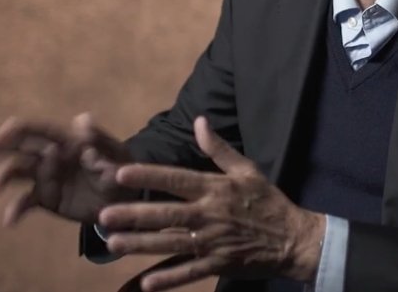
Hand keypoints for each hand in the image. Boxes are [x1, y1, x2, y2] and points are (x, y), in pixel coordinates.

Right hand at [0, 113, 136, 224]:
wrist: (127, 200)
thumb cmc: (124, 169)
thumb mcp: (119, 153)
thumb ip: (100, 139)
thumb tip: (81, 121)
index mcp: (68, 141)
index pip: (41, 130)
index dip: (22, 128)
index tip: (4, 129)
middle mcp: (52, 157)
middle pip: (22, 147)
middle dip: (1, 146)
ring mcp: (47, 177)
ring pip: (19, 173)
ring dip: (3, 177)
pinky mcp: (46, 198)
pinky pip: (26, 202)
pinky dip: (15, 210)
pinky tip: (8, 220)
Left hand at [99, 117, 325, 291]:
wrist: (293, 238)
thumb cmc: (267, 201)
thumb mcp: (247, 169)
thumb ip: (219, 148)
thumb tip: (199, 121)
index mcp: (215, 189)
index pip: (177, 179)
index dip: (149, 176)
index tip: (122, 173)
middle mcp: (210, 215)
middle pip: (166, 214)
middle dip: (134, 215)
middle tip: (104, 215)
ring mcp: (212, 242)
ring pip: (170, 244)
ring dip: (141, 245)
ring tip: (114, 243)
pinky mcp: (217, 265)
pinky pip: (188, 272)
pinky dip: (168, 278)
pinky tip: (145, 282)